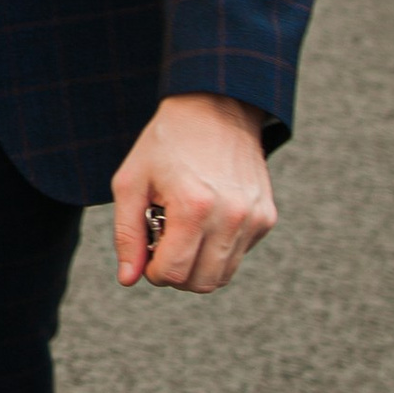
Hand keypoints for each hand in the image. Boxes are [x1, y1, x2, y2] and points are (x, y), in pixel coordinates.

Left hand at [111, 94, 276, 291]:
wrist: (214, 109)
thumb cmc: (166, 144)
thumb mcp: (131, 183)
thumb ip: (127, 235)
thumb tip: (128, 279)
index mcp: (194, 207)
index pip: (173, 272)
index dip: (152, 269)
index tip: (148, 249)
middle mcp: (231, 216)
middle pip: (201, 283)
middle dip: (175, 272)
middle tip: (164, 241)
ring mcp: (253, 218)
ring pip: (222, 275)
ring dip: (198, 264)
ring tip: (184, 230)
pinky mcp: (266, 217)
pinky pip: (238, 255)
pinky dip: (218, 249)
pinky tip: (205, 219)